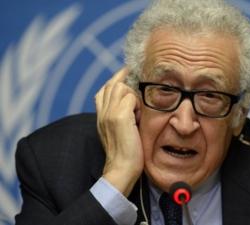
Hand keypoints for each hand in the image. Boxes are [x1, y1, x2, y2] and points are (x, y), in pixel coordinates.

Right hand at [95, 67, 142, 195]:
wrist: (121, 169)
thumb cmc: (125, 153)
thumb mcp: (119, 132)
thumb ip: (121, 117)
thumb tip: (134, 106)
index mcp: (101, 116)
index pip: (104, 90)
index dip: (115, 80)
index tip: (127, 75)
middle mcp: (102, 112)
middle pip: (112, 84)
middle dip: (126, 79)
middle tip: (138, 81)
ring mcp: (109, 113)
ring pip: (121, 87)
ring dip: (133, 95)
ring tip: (137, 112)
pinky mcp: (119, 117)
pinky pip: (131, 97)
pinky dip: (138, 104)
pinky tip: (139, 118)